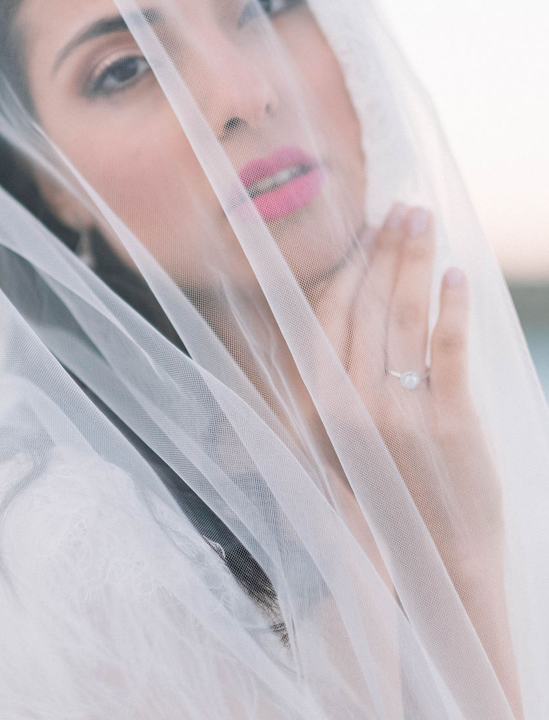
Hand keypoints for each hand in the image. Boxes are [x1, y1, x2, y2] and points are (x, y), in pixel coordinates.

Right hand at [317, 202, 502, 572]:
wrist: (435, 566)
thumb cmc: (384, 504)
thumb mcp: (335, 451)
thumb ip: (324, 394)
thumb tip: (324, 327)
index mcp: (320, 407)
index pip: (326, 317)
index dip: (346, 269)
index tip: (362, 234)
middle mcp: (353, 404)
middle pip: (367, 305)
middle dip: (385, 249)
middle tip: (402, 208)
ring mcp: (401, 411)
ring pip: (404, 315)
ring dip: (414, 261)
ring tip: (424, 221)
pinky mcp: (451, 421)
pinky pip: (450, 348)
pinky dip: (452, 306)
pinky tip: (456, 275)